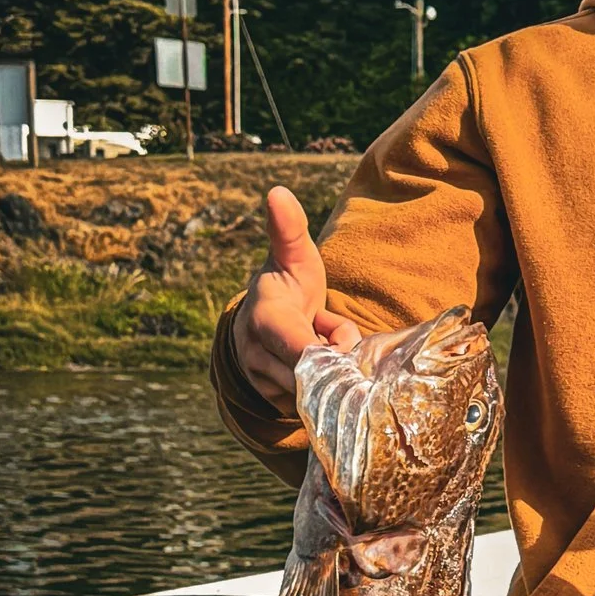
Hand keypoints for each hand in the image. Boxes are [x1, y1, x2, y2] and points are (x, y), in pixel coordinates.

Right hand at [232, 186, 360, 405]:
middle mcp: (255, 353)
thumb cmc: (289, 284)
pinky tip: (319, 368)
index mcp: (264, 317)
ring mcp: (262, 382)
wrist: (263, 321)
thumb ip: (288, 229)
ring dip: (333, 371)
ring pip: (316, 389)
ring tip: (323, 345)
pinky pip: (312, 405)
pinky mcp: (273, 403)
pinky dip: (325, 389)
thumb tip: (277, 191)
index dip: (320, 350)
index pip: (293, 343)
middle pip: (314, 371)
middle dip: (337, 358)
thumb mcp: (294, 256)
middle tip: (336, 334)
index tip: (339, 347)